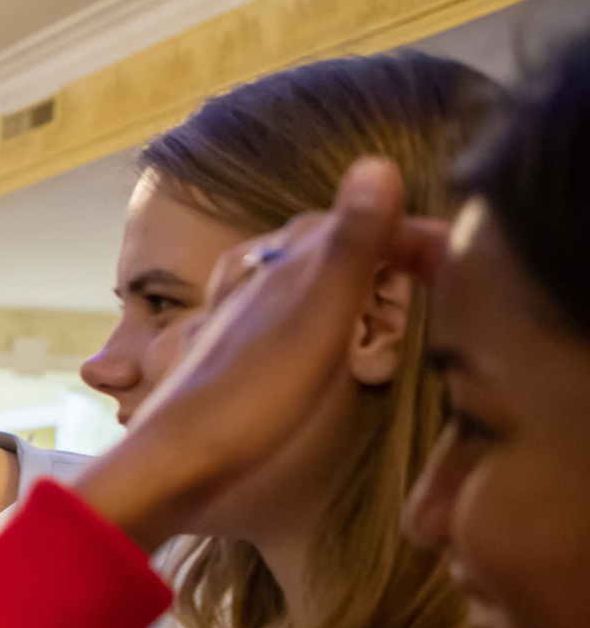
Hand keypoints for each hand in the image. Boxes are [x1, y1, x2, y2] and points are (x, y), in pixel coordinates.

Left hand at [75, 157, 446, 550]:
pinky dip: (303, 308)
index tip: (455, 260)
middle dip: (373, 243)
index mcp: (283, 266)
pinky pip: (271, 311)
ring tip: (373, 292)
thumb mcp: (317, 319)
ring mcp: (233, 318)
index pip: (353, 221)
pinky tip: (305, 334)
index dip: (407, 232)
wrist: (172, 464)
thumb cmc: (251, 397)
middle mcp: (252, 281)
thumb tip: (377, 162)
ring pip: (289, 272)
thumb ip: (349, 247)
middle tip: (425, 271)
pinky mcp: (223, 355)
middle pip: (317, 241)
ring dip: (335, 272)